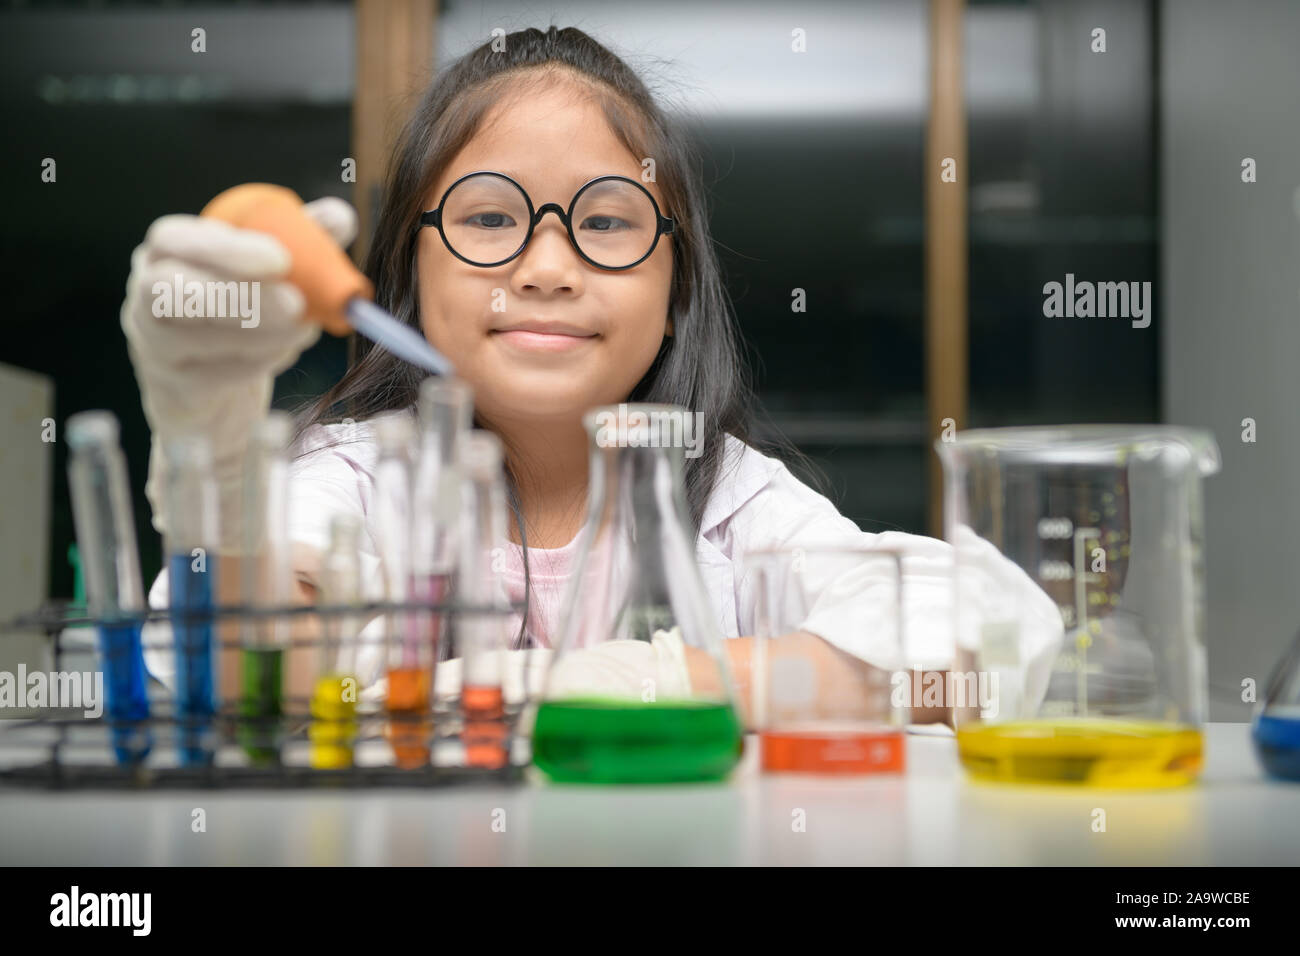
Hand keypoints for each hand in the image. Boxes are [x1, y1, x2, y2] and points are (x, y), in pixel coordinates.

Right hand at [121, 197, 358, 546]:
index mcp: (172, 251)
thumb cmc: (254, 315)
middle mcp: (150, 295)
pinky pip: (214, 376)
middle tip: (302, 307)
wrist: (219, 384)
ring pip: (200, 338)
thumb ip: (307, 240)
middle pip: (181, 292)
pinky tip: (284, 353)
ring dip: (261, 336)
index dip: (228, 246)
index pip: (178, 237)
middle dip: (248, 300)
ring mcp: (155, 346)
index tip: (282, 259)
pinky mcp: (173, 388)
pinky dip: (257, 365)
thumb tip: (337, 213)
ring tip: (300, 332)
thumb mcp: (282, 272)